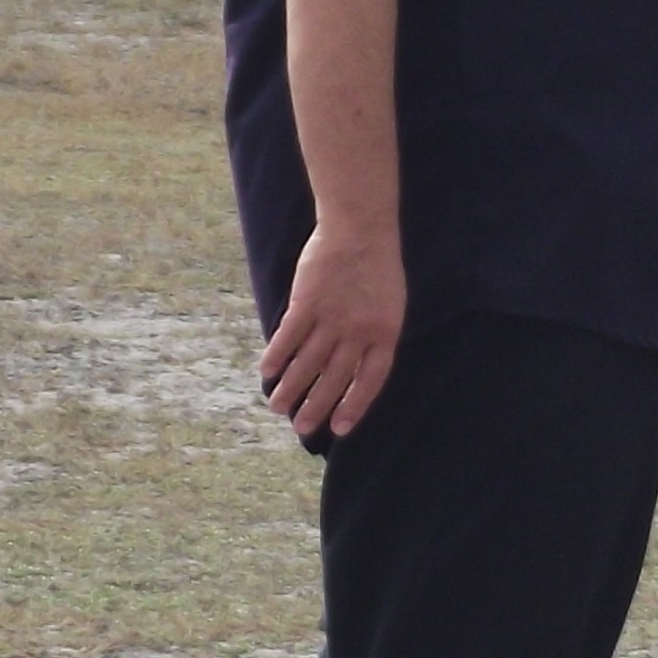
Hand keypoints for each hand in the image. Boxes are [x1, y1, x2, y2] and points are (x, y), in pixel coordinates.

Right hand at [259, 217, 404, 438]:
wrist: (360, 229)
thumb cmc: (377, 266)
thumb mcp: (390, 305)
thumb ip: (374, 335)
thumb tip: (355, 364)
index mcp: (384, 334)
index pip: (370, 380)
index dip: (354, 406)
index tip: (338, 428)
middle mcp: (358, 331)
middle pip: (335, 377)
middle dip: (316, 405)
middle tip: (300, 427)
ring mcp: (332, 317)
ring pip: (308, 362)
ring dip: (291, 387)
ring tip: (278, 407)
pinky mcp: (307, 302)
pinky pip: (289, 336)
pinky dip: (277, 356)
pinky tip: (267, 372)